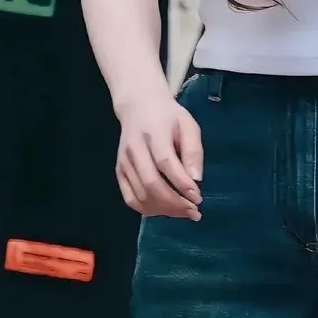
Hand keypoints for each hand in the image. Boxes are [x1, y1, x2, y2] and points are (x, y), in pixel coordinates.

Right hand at [115, 92, 202, 219]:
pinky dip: (148, 210)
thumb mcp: (188, 125)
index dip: (182, 184)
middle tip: (194, 211)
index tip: (198, 199)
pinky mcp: (119, 171)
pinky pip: (130, 198)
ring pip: (141, 195)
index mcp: (153, 133)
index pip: (165, 163)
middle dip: (174, 203)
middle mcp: (134, 149)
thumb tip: (196, 180)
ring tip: (184, 212)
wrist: (138, 106)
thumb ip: (193, 151)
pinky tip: (164, 210)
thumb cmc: (168, 117)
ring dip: (164, 210)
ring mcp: (124, 162)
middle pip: (151, 183)